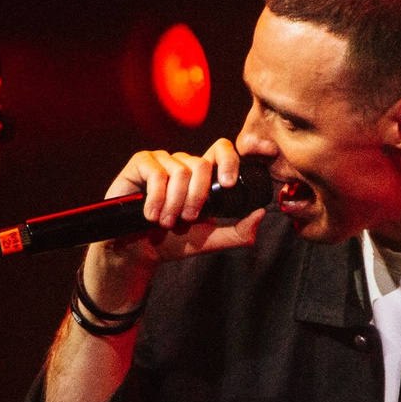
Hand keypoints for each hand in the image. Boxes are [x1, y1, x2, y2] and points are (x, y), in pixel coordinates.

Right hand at [81, 138, 264, 312]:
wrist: (139, 251)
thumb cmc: (173, 242)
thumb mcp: (210, 240)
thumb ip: (238, 232)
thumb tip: (261, 214)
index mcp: (202, 176)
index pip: (221, 150)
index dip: (228, 160)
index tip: (227, 185)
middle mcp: (183, 164)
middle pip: (201, 164)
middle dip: (197, 197)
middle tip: (186, 219)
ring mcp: (162, 160)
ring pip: (180, 172)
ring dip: (174, 204)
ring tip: (165, 221)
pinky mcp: (141, 163)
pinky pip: (156, 172)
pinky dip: (156, 198)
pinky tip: (150, 214)